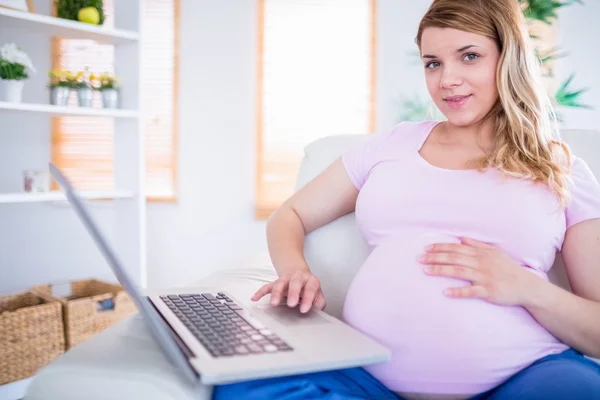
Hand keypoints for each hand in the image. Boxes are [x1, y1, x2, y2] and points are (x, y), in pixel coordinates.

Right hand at [251, 269, 326, 312]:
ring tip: (273, 303)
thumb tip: (317, 312)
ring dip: (276, 293)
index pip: (311, 287)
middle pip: (295, 282)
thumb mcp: (317, 294)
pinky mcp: (276, 282)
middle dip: (293, 293)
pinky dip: (260, 292)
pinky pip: (267, 286)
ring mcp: (286, 279)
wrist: (299, 273)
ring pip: (280, 283)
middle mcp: (298, 277)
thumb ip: (319, 302)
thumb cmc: (309, 287)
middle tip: (292, 304)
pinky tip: (255, 298)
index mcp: (311, 280)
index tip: (304, 309)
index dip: (308, 298)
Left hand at [419, 237, 537, 305]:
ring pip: (459, 272)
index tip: (425, 249)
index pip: (456, 248)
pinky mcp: (489, 291)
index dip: (440, 248)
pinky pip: (471, 291)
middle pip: (454, 258)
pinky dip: (458, 291)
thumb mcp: (494, 253)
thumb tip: (462, 238)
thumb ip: (477, 245)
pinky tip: (445, 292)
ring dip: (441, 271)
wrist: (526, 286)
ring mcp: (485, 277)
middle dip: (435, 257)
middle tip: (419, 259)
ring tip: (426, 271)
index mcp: (481, 253)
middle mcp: (481, 263)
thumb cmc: (508, 269)